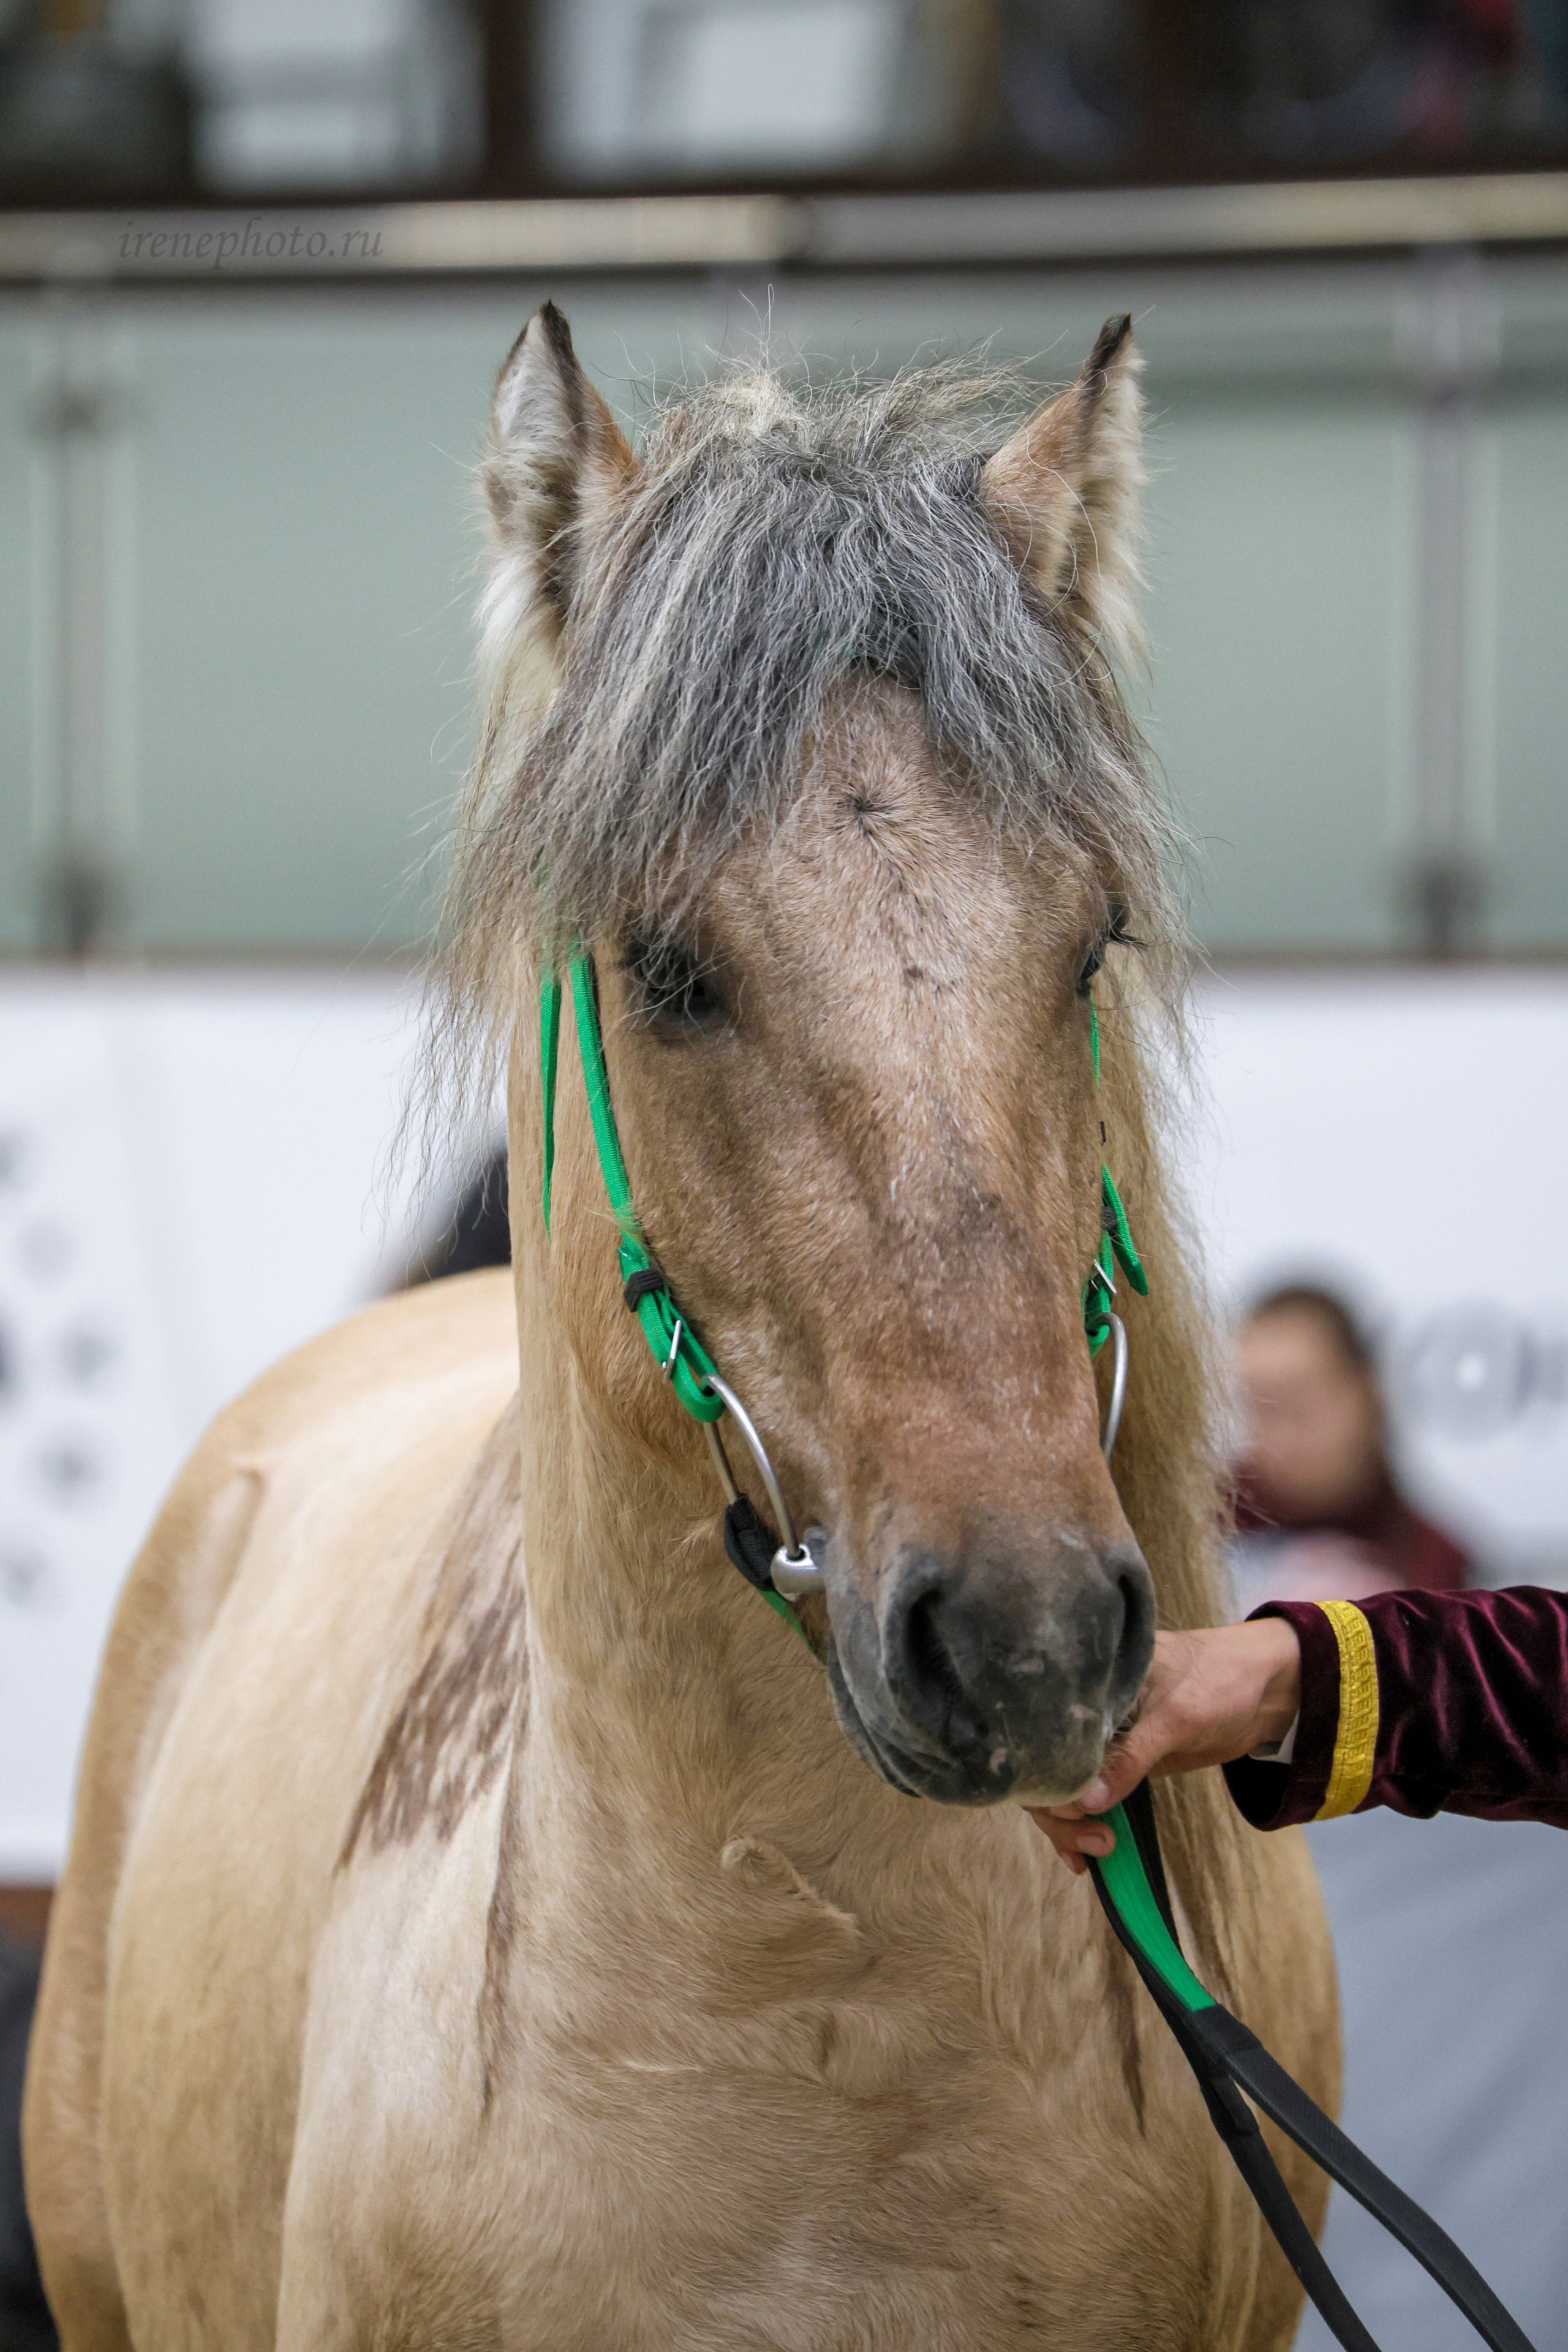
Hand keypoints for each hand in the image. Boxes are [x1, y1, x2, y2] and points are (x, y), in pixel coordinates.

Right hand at [1028, 1616, 1301, 1873]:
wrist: (1267, 1688)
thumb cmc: (1220, 1680)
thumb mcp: (1175, 1716)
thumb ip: (1130, 1756)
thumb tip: (1086, 1801)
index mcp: (1090, 1682)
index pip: (1045, 1733)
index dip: (1048, 1775)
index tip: (1076, 1810)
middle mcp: (1088, 1711)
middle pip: (1048, 1766)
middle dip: (1061, 1811)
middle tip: (1096, 1843)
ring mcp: (1106, 1739)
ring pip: (1066, 1787)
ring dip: (1071, 1826)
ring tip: (1097, 1854)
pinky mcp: (1126, 1762)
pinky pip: (1093, 1796)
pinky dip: (1086, 1826)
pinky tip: (1085, 1857)